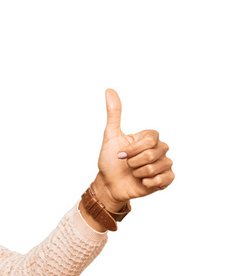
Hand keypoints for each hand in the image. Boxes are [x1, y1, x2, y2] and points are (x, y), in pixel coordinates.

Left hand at [94, 89, 174, 210]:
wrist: (109, 185)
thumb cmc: (109, 161)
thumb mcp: (110, 136)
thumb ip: (114, 114)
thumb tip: (109, 90)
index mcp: (150, 138)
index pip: (150, 140)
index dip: (132, 150)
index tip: (120, 155)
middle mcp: (160, 148)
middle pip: (152, 154)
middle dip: (133, 162)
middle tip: (127, 166)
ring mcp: (164, 163)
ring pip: (155, 167)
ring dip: (138, 173)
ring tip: (134, 174)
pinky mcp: (166, 179)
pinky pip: (164, 179)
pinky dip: (149, 182)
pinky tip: (142, 182)